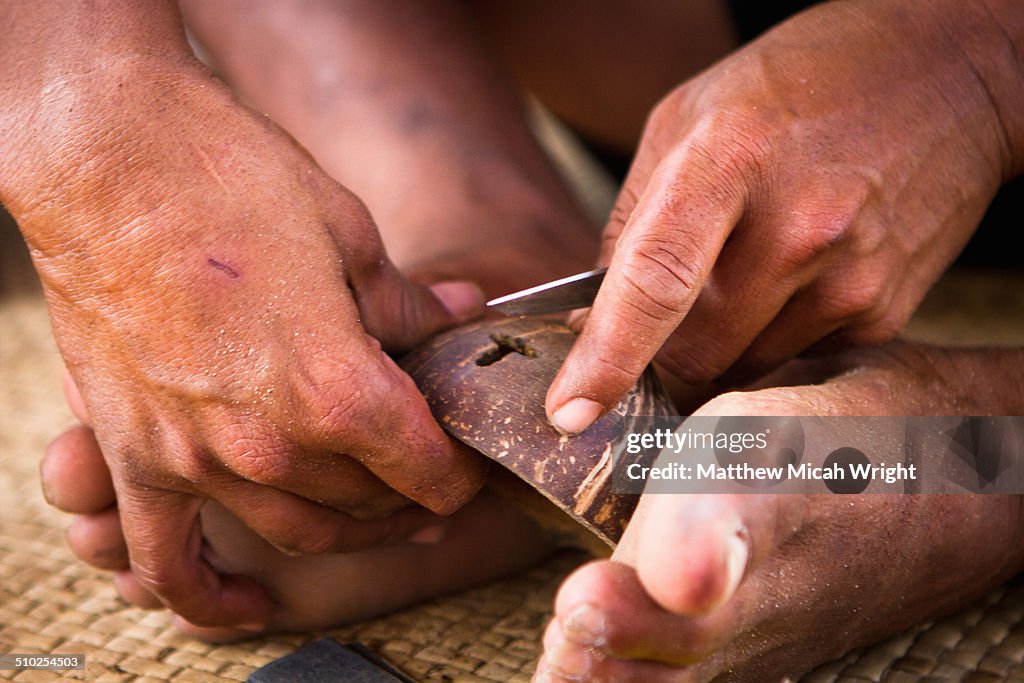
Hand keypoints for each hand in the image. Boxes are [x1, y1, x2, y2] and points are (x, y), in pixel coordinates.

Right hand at [9, 61, 486, 627]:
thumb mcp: (350, 237)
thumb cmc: (234, 181)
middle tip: (431, 476)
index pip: (429, 470)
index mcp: (339, 389)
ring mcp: (197, 460)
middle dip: (415, 495)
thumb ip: (407, 302)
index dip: (463, 472)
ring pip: (299, 536)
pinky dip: (213, 598)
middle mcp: (272, 444)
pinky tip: (252, 603)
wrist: (107, 155)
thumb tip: (464, 309)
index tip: (471, 460)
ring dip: (350, 532)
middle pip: (371, 504)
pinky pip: (169, 561)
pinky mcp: (136, 456)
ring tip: (376, 514)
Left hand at [545, 0, 1015, 433]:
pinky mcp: (884, 312)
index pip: (655, 282)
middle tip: (662, 326)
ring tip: (746, 273)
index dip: (607, 358)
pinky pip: (794, 362)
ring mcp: (849, 277)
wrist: (946, 75)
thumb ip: (635, 220)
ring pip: (742, 371)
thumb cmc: (799, 85)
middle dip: (661, 357)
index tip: (571, 413)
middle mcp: (797, 228)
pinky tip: (793, 279)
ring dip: (721, 349)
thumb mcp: (689, 117)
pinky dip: (773, 339)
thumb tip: (593, 317)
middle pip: (694, 354)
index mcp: (730, 161)